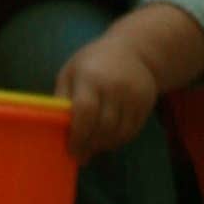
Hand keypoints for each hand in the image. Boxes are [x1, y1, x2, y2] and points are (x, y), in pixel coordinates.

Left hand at [55, 29, 161, 160]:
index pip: (85, 111)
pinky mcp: (146, 103)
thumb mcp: (70, 73)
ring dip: (104, 145)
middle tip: (81, 153)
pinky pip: (131, 131)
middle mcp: (114, 85)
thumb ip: (62, 99)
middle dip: (90, 144)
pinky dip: (118, 140)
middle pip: (103, 126)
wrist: (132, 49)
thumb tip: (57, 131)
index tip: (71, 149)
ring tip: (93, 145)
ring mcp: (133, 94)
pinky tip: (108, 138)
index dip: (78, 135)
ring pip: (118, 133)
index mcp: (90, 76)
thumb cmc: (92, 63)